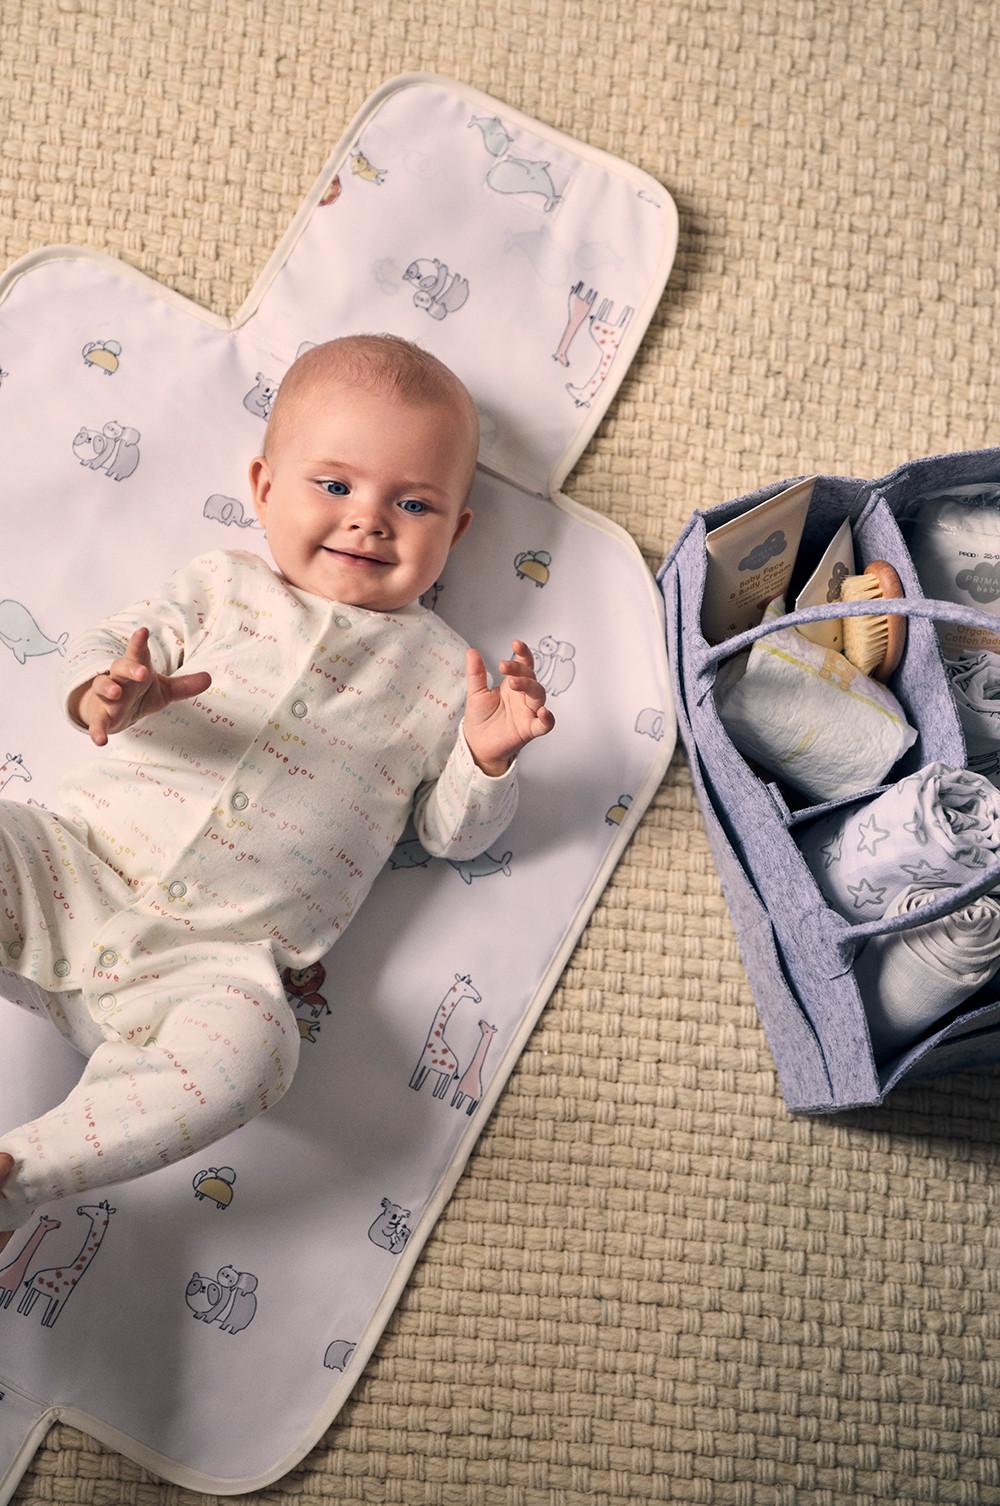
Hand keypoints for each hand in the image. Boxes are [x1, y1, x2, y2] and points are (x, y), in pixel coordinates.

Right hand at [72, 626, 212, 745]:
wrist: (110, 711)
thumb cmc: (136, 694)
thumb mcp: (163, 690)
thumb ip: (184, 685)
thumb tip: (209, 678)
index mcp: (136, 669)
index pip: (138, 653)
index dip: (139, 642)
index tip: (143, 631)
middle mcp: (119, 679)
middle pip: (120, 668)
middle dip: (130, 668)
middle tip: (142, 672)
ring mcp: (107, 697)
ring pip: (102, 687)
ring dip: (107, 688)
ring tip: (116, 693)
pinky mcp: (101, 716)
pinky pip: (97, 722)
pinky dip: (97, 729)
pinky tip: (100, 739)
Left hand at [463, 640, 554, 776]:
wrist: (476, 744)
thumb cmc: (480, 718)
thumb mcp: (476, 692)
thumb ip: (476, 673)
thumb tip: (472, 651)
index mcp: (513, 685)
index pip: (524, 665)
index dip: (523, 654)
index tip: (516, 644)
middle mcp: (523, 697)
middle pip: (531, 678)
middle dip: (521, 670)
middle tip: (505, 667)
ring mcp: (528, 712)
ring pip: (539, 696)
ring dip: (529, 686)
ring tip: (514, 683)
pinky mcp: (529, 729)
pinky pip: (544, 724)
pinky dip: (547, 719)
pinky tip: (543, 712)